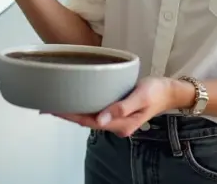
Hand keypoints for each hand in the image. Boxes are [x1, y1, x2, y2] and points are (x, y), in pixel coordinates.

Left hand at [47, 77, 194, 137]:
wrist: (171, 91)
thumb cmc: (157, 91)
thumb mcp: (141, 96)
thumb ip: (122, 108)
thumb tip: (101, 120)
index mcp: (121, 124)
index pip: (88, 121)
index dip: (69, 115)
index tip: (53, 108)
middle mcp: (116, 125)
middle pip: (85, 121)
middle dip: (66, 114)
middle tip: (45, 105)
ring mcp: (116, 120)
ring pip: (89, 117)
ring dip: (73, 111)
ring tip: (55, 103)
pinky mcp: (117, 112)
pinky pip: (96, 111)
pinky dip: (83, 106)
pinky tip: (76, 100)